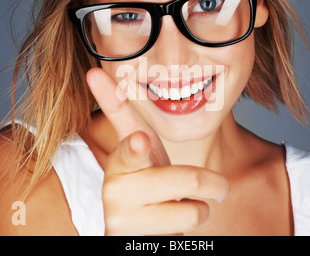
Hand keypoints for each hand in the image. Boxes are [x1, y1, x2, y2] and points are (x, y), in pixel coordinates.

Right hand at [87, 68, 228, 235]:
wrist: (135, 225)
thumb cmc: (144, 178)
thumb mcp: (139, 146)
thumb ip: (121, 112)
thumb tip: (92, 71)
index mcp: (120, 161)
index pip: (128, 151)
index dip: (136, 148)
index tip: (141, 142)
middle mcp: (116, 192)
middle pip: (186, 180)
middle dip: (212, 184)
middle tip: (218, 186)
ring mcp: (123, 222)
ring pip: (192, 211)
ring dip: (199, 208)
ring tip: (180, 205)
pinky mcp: (134, 243)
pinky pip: (185, 234)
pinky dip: (189, 227)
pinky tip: (170, 227)